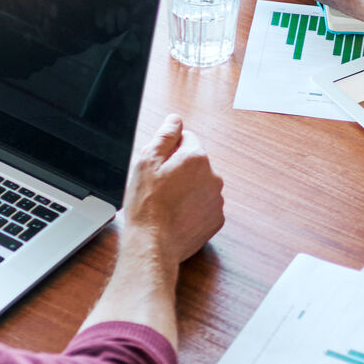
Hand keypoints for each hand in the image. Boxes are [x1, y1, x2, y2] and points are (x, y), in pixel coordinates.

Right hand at [123, 114, 224, 262]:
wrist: (153, 243)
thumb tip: (175, 120)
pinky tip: (177, 215)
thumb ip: (164, 136)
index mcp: (196, 158)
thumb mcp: (146, 162)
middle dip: (179, 170)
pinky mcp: (216, 219)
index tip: (158, 167)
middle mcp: (213, 176)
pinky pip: (205, 205)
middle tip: (159, 187)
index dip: (168, 151)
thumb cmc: (147, 205)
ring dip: (188, 189)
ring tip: (167, 204)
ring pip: (201, 184)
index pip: (186, 139)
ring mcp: (216, 199)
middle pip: (195, 162)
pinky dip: (194, 208)